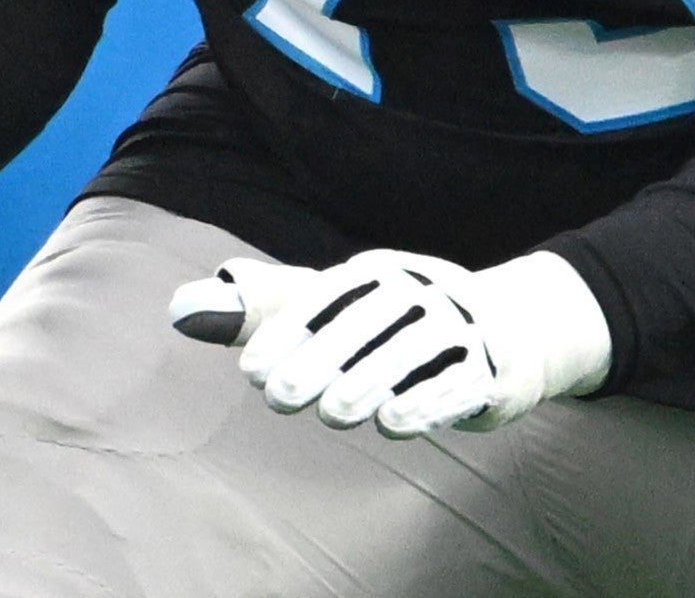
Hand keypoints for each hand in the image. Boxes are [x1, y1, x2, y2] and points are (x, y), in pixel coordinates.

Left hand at [169, 246, 610, 436]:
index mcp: (381, 270)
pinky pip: (462, 378)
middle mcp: (424, 288)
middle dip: (326, 355)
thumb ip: (263, 312)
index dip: (290, 328)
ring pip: (417, 345)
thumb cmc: (400, 322)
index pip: (329, 293)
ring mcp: (465, 325)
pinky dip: (430, 399)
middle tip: (283, 398)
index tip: (253, 371)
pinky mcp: (496, 366)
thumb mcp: (336, 310)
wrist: (516, 329)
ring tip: (335, 413)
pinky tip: (396, 424)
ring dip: (374, 377)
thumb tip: (178, 310)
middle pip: (372, 317)